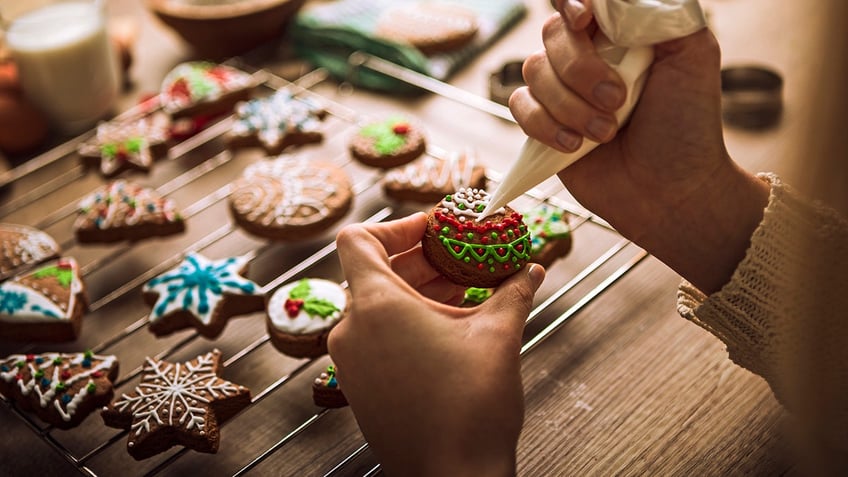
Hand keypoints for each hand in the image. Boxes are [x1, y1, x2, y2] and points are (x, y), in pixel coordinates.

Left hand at [330, 213, 545, 475]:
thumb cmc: (469, 411)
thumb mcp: (498, 336)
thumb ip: (513, 290)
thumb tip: (530, 268)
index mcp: (376, 306)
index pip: (359, 239)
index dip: (396, 226)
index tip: (433, 229)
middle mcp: (353, 330)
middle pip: (373, 270)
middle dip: (419, 259)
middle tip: (459, 257)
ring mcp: (352, 360)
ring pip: (376, 305)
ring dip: (417, 290)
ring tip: (462, 291)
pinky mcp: (360, 385)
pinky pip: (376, 335)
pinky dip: (407, 321)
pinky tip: (449, 326)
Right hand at [510, 1, 768, 292]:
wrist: (670, 191)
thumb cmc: (687, 126)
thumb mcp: (693, 55)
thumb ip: (661, 13)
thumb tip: (612, 0)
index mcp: (623, 30)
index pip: (581, 1)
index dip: (572, 3)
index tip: (585, 22)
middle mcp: (588, 54)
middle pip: (553, 33)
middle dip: (582, 71)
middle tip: (618, 102)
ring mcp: (562, 89)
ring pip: (533, 71)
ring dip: (570, 106)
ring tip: (606, 133)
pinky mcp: (542, 123)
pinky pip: (520, 106)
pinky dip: (545, 126)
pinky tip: (574, 146)